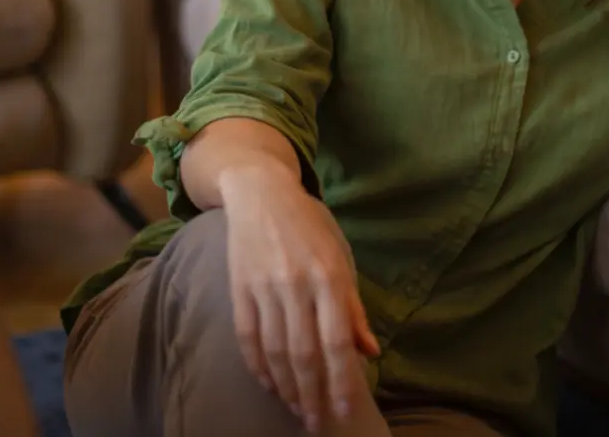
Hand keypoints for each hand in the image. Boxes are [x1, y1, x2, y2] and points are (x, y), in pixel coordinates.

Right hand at [222, 165, 379, 432]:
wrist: (260, 193)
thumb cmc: (308, 228)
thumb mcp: (339, 259)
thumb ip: (352, 308)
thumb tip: (370, 352)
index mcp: (328, 277)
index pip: (336, 340)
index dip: (340, 379)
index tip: (344, 409)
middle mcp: (296, 284)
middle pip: (304, 353)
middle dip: (312, 394)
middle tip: (317, 422)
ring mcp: (264, 287)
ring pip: (275, 351)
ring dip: (287, 387)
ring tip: (297, 409)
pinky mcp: (239, 289)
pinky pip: (248, 338)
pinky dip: (258, 367)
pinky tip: (269, 386)